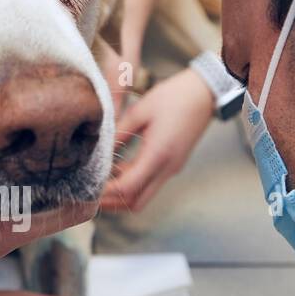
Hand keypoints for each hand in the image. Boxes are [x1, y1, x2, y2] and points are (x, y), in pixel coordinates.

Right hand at [0, 38, 96, 256]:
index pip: (77, 200)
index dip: (96, 157)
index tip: (102, 106)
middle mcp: (4, 226)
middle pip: (69, 185)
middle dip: (84, 139)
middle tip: (91, 82)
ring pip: (48, 175)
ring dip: (60, 137)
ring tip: (66, 83)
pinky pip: (23, 167)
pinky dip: (33, 139)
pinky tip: (29, 100)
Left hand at [102, 67, 213, 213]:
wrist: (205, 92)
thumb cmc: (174, 97)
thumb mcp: (140, 110)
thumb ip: (118, 133)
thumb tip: (99, 151)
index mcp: (158, 155)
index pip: (128, 187)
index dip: (106, 192)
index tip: (88, 189)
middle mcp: (167, 168)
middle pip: (136, 202)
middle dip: (113, 203)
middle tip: (91, 194)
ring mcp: (171, 168)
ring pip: (143, 195)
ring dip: (122, 194)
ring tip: (100, 182)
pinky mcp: (172, 164)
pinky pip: (149, 183)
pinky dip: (132, 183)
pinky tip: (116, 170)